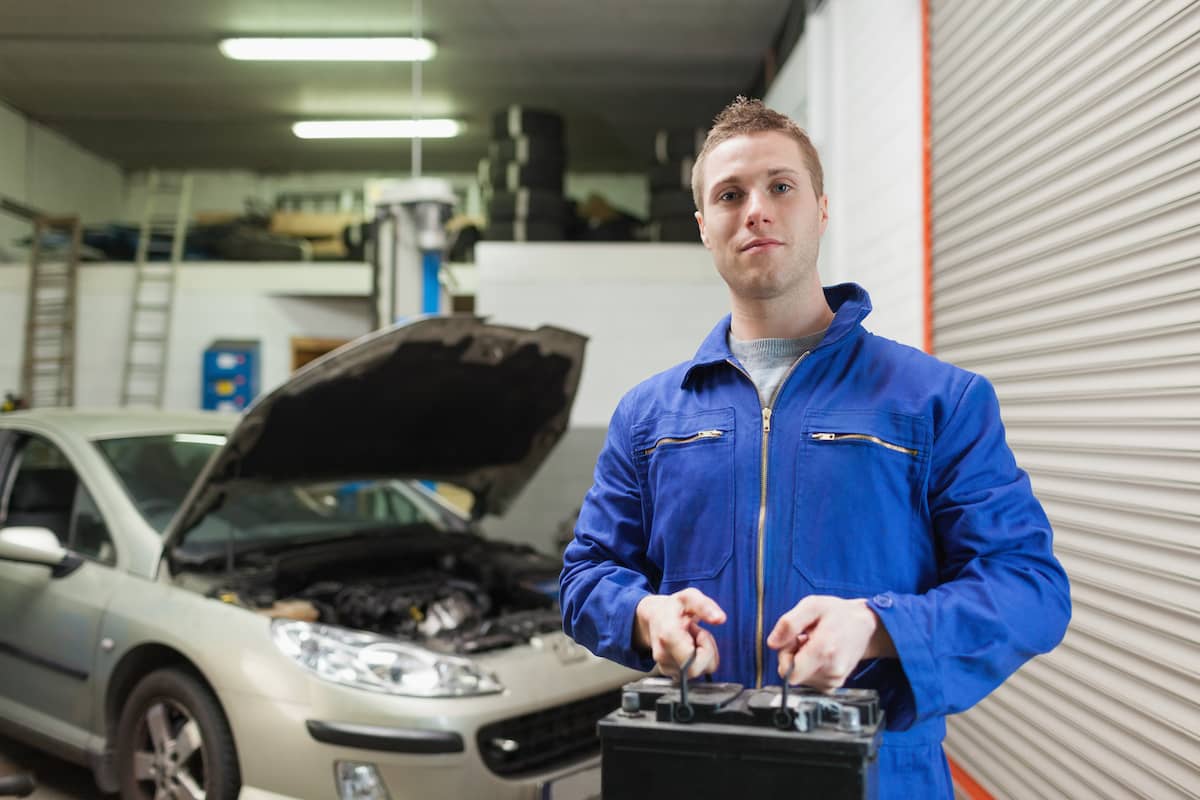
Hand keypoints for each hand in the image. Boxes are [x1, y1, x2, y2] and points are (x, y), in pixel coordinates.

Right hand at [634, 588, 725, 678]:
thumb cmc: (673, 607)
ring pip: (699, 672)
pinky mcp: (670, 672)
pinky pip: (694, 673)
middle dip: (706, 652)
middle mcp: (663, 656)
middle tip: (698, 634)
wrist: (654, 616)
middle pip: (698, 670)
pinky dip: (697, 661)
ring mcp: (665, 666)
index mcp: (667, 637)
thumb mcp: (689, 597)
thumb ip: (705, 605)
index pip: (694, 662)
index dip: (705, 647)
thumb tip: (720, 619)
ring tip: (692, 638)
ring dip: (703, 655)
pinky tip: (689, 646)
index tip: (700, 631)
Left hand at [766, 595, 895, 690]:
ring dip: (802, 662)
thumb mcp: (812, 605)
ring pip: (801, 679)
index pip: (788, 672)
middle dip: (793, 656)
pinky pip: (811, 681)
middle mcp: (831, 670)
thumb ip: (789, 623)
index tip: (795, 640)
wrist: (864, 625)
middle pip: (793, 675)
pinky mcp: (835, 685)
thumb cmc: (838, 614)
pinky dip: (811, 669)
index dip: (785, 654)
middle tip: (806, 639)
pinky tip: (820, 654)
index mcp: (823, 650)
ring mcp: (834, 680)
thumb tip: (772, 643)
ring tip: (816, 644)